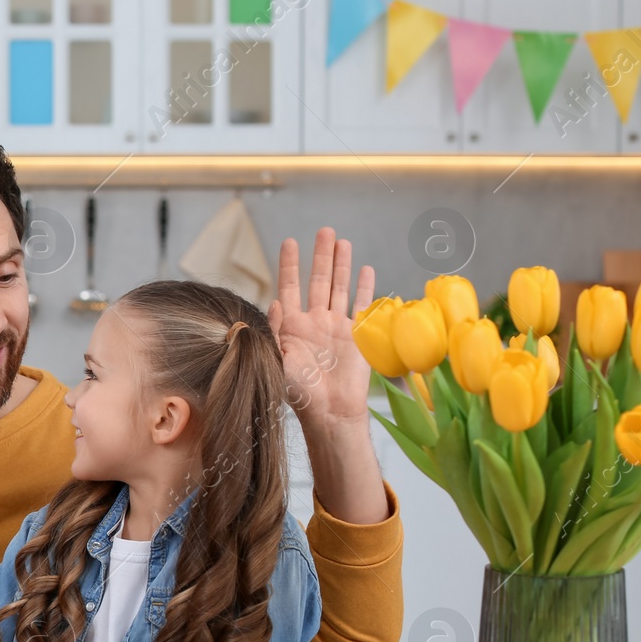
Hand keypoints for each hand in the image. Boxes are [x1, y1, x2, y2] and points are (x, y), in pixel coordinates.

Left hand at [267, 227, 376, 429]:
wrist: (328, 411)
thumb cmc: (298, 391)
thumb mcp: (276, 359)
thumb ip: (274, 331)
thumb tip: (273, 303)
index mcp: (291, 326)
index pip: (290, 286)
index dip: (290, 264)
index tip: (289, 241)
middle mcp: (314, 322)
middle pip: (318, 281)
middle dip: (320, 256)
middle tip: (324, 230)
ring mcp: (336, 327)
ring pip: (340, 288)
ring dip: (342, 264)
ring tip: (342, 241)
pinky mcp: (357, 336)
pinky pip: (363, 306)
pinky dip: (366, 287)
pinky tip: (366, 269)